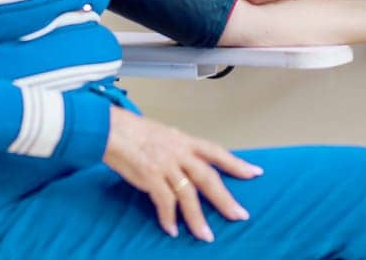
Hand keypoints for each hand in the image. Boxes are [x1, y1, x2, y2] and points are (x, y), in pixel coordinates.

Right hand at [102, 106, 262, 241]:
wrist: (110, 129)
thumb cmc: (133, 131)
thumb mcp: (163, 135)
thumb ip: (178, 149)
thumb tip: (189, 164)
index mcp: (184, 141)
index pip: (216, 152)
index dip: (236, 163)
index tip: (255, 173)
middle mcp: (178, 152)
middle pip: (208, 178)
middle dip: (225, 199)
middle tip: (240, 215)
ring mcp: (165, 165)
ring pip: (189, 195)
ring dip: (198, 219)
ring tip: (206, 236)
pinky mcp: (150, 176)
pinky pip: (165, 202)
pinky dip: (169, 218)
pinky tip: (172, 230)